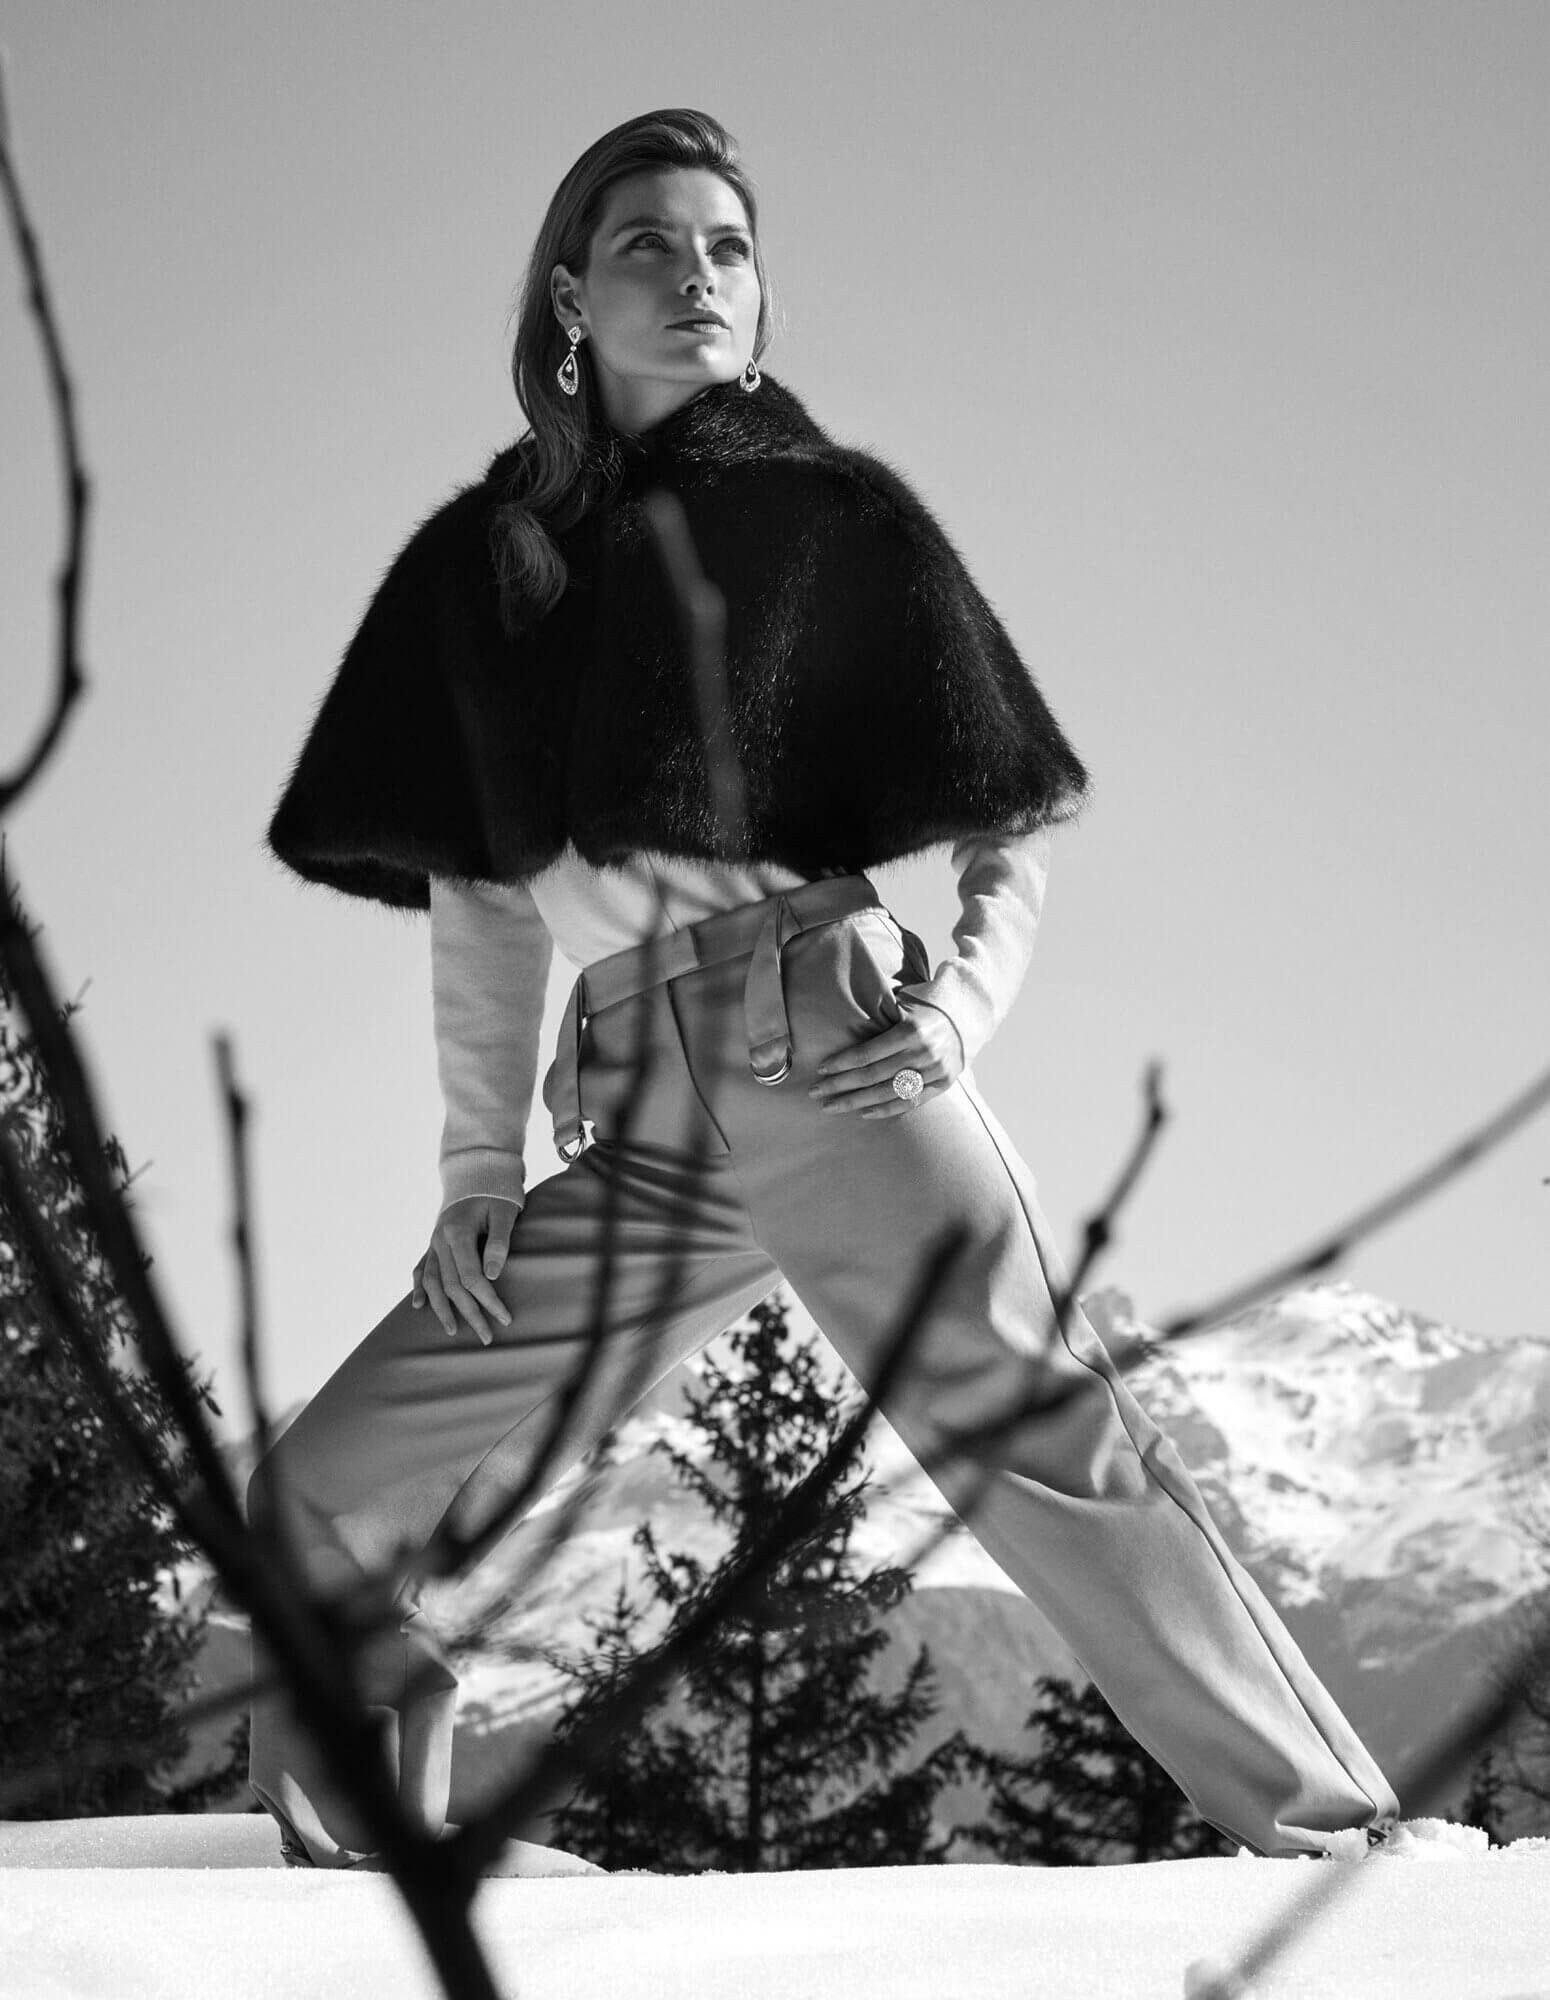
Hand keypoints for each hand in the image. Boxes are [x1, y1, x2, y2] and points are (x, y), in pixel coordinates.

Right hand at [412, 1195, 520, 1344]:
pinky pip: (420, 1268)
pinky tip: (418, 1306)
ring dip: (441, 1308)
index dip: (489, 1300)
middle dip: (470, 1313)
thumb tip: (493, 1276)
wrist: (476, 1172)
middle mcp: (439, 1240)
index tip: (505, 1318)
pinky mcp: (432, 1243)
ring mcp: (433, 1242)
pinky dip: (418, 1287)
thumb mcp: (505, 1212)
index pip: (471, 1277)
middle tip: (487, 1337)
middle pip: (451, 1286)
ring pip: (431, 1282)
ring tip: (453, 1330)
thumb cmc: (496, 1193)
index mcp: (458, 1233)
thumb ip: (500, 1242)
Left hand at [807, 1001, 962, 1118]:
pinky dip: (886, 1110)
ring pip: (888, 1093)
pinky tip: (863, 1113)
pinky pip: (910, 1103)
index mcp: (912, 1030)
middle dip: (841, 1086)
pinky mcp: (943, 1084)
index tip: (822, 1069)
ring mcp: (935, 1071)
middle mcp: (924, 1052)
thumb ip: (879, 1017)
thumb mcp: (904, 1004)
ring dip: (856, 1102)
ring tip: (833, 1106)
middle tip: (816, 1093)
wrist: (969, 1016)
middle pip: (873, 1076)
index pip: (869, 1053)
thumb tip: (839, 1024)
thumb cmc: (926, 1007)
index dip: (843, 1063)